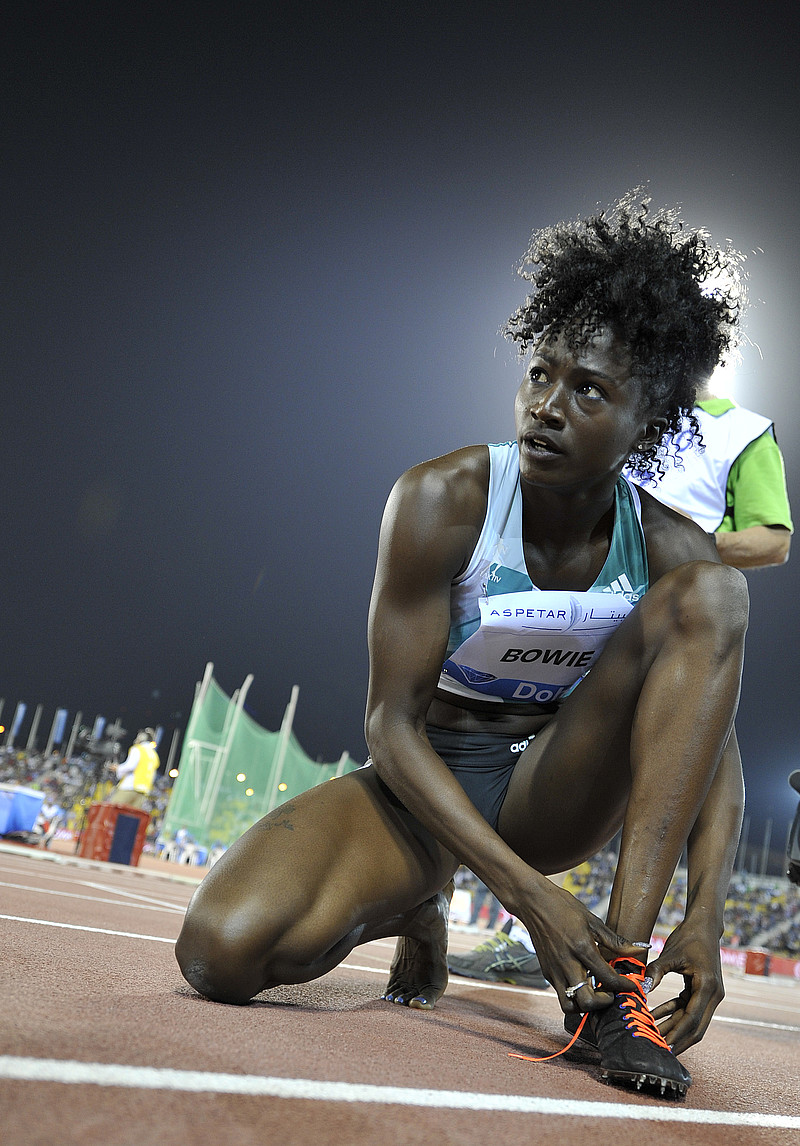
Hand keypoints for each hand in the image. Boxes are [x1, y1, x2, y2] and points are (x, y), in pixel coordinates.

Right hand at [517, 878, 649, 1013]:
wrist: (534, 902)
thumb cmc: (564, 907)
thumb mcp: (592, 920)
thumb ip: (615, 941)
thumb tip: (639, 949)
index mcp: (582, 949)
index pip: (607, 979)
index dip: (625, 986)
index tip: (632, 986)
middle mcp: (566, 964)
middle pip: (588, 1002)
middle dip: (604, 1002)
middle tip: (611, 991)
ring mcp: (554, 971)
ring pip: (570, 1006)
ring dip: (586, 1005)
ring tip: (595, 991)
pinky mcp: (546, 972)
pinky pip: (561, 994)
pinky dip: (574, 995)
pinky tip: (583, 981)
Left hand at [645, 919, 723, 1054]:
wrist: (704, 926)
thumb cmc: (688, 937)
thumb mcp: (671, 953)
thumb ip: (656, 971)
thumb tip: (641, 989)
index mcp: (707, 987)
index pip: (692, 1019)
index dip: (677, 1035)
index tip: (663, 1047)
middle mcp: (713, 995)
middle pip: (696, 1027)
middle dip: (677, 1039)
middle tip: (658, 1050)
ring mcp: (710, 994)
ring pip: (691, 1019)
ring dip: (673, 1028)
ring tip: (653, 1036)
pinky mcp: (702, 991)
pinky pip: (687, 1008)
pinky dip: (673, 1013)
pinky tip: (654, 1016)